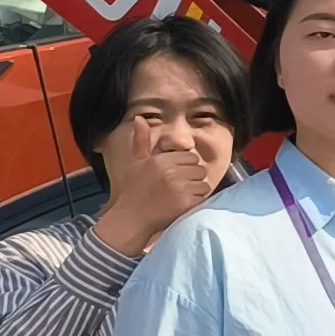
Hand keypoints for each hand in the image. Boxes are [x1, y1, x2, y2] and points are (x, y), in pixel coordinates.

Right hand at [93, 124, 226, 257]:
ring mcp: (179, 187)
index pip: (190, 156)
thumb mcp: (136, 163)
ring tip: (182, 194)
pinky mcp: (185, 202)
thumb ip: (141, 140)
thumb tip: (140, 118)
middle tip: (179, 186)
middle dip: (192, 177)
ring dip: (196, 188)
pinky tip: (184, 202)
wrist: (131, 217)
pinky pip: (203, 195)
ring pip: (203, 181)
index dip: (185, 166)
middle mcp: (170, 172)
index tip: (176, 175)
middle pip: (198, 168)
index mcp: (160, 160)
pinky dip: (197, 199)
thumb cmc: (134, 190)